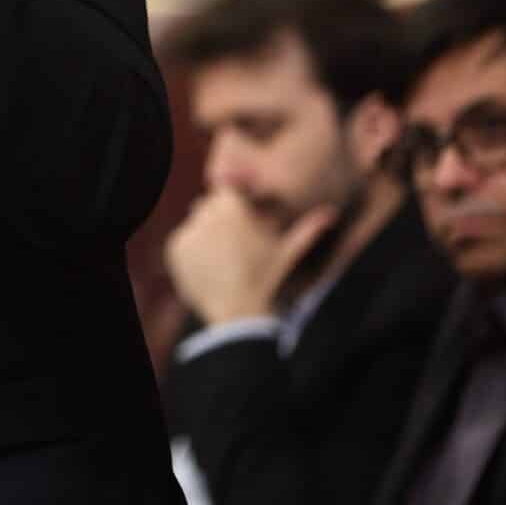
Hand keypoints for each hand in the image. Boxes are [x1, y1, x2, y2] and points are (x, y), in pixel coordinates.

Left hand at [162, 189, 336, 327]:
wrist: (239, 312)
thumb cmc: (268, 279)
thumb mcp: (288, 253)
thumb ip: (307, 229)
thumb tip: (331, 213)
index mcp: (232, 207)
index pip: (226, 191)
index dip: (235, 207)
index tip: (243, 224)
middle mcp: (206, 214)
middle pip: (208, 207)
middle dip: (219, 219)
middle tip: (234, 247)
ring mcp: (188, 231)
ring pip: (196, 225)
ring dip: (206, 236)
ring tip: (223, 261)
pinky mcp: (174, 249)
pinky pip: (181, 243)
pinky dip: (191, 252)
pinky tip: (209, 269)